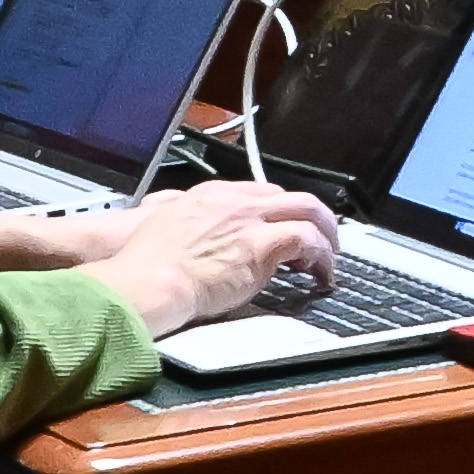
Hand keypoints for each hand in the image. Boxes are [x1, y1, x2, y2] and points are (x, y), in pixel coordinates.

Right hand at [87, 178, 352, 334]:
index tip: (286, 226)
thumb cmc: (145, 266)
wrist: (146, 280)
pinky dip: (322, 258)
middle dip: (314, 217)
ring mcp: (251, 220)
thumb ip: (176, 219)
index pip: (261, 192)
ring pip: (309, 212)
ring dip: (326, 236)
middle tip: (322, 240)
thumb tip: (175, 223)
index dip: (280, 211)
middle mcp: (235, 201)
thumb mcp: (159, 226)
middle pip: (292, 196)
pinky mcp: (263, 244)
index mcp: (210, 195)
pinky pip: (308, 241)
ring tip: (328, 260)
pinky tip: (322, 274)